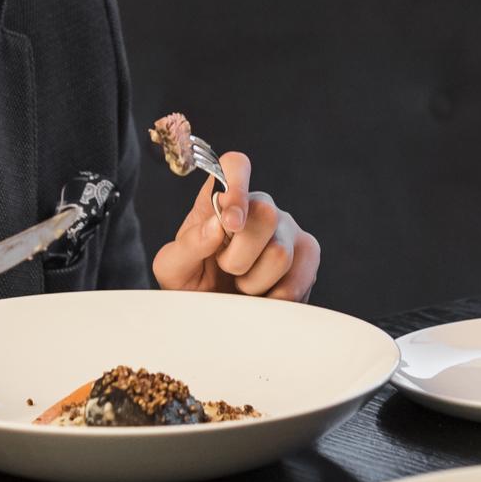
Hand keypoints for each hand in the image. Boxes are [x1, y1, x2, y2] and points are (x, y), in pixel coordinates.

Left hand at [150, 150, 321, 299]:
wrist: (215, 315)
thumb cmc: (192, 283)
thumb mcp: (173, 269)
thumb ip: (188, 245)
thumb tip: (216, 226)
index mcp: (222, 199)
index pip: (236, 166)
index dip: (237, 186)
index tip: (229, 222)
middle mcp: (259, 206)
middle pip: (266, 213)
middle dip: (239, 257)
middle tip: (227, 270)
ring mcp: (288, 229)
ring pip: (280, 252)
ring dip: (254, 282)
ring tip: (243, 285)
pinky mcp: (308, 255)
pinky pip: (299, 277)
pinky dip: (275, 297)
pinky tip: (262, 297)